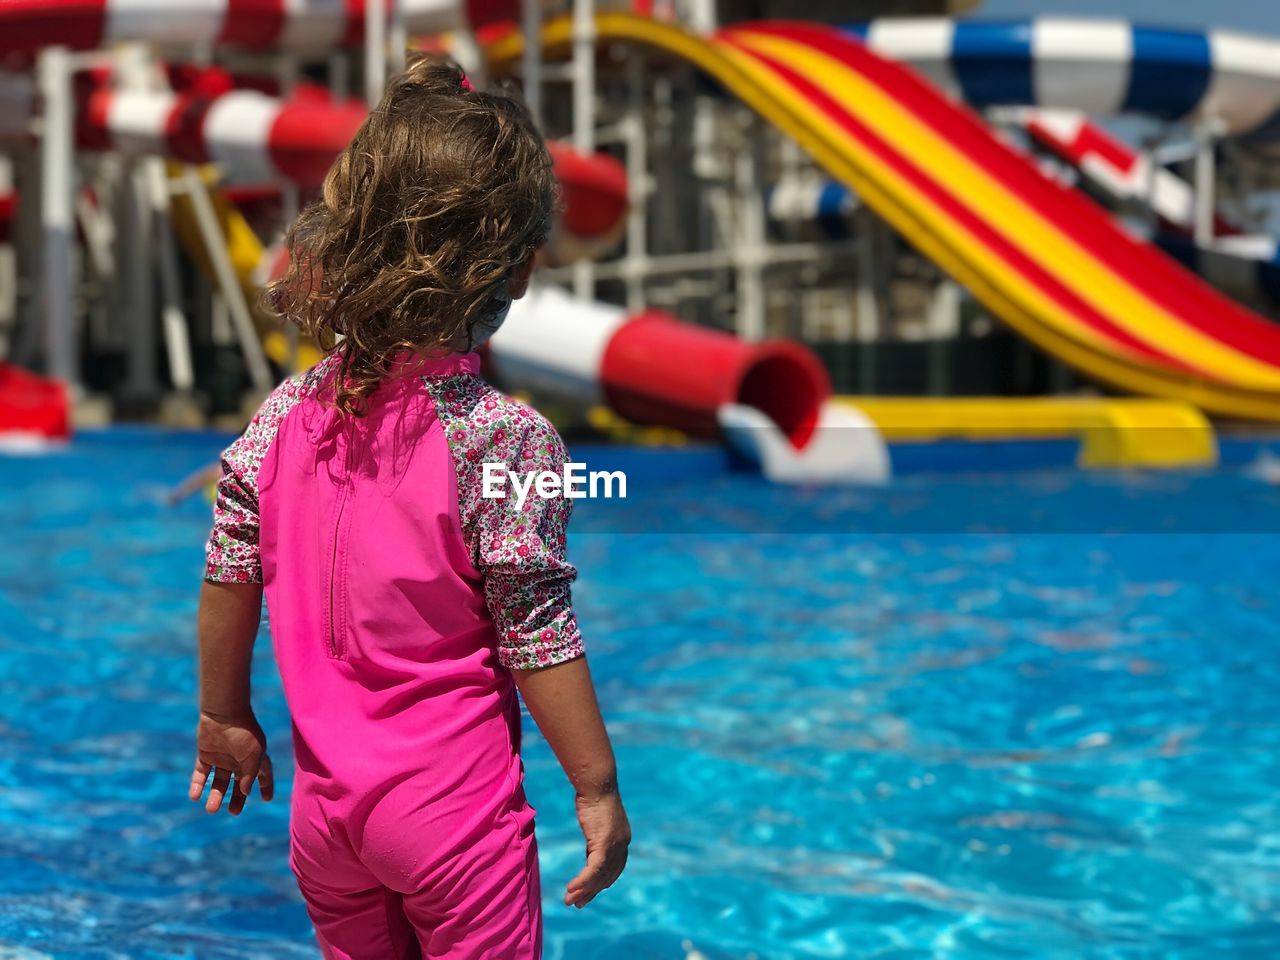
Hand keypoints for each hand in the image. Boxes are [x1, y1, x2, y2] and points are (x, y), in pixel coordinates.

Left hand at [189, 710, 273, 815]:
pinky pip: (200, 774)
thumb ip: (250, 775)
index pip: (263, 775)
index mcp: (255, 758)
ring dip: (215, 796)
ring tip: (211, 810)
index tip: (267, 799)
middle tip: (234, 812)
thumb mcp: (253, 756)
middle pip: (238, 784)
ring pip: (218, 782)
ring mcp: (222, 758)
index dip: (266, 786)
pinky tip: (194, 797)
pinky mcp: (205, 755)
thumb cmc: (244, 732)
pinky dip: (197, 785)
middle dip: (237, 799)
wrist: (223, 713)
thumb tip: (245, 792)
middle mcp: (239, 760)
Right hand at [565, 790, 629, 907]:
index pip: (614, 868)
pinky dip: (582, 882)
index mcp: (622, 839)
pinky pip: (592, 870)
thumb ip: (597, 836)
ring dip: (584, 890)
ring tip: (570, 900)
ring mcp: (615, 845)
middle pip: (607, 876)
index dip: (602, 882)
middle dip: (592, 891)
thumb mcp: (597, 820)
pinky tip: (571, 888)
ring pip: (599, 876)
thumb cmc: (594, 796)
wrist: (597, 784)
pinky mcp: (604, 844)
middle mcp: (622, 844)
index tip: (590, 891)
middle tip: (578, 903)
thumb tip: (591, 845)